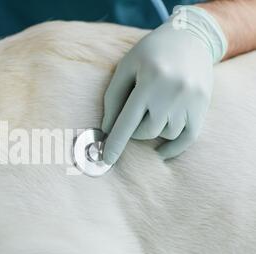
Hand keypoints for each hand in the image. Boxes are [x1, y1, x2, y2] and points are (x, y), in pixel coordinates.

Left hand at [102, 6, 226, 164]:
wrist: (191, 37)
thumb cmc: (150, 53)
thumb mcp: (126, 67)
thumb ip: (113, 98)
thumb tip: (106, 129)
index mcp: (150, 80)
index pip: (128, 121)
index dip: (116, 143)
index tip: (107, 160)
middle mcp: (172, 92)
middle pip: (146, 131)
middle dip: (134, 131)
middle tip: (134, 116)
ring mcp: (191, 100)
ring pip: (166, 134)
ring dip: (154, 131)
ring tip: (153, 111)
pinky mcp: (203, 106)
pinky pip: (188, 138)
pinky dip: (173, 148)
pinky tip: (160, 151)